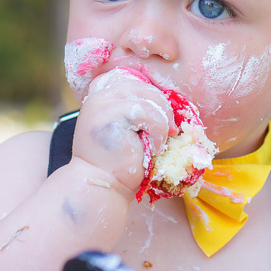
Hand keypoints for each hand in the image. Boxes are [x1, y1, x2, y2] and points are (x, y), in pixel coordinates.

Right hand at [72, 68, 173, 197]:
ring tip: (155, 144)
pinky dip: (157, 132)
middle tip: (167, 133)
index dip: (153, 100)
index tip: (158, 123)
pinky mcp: (111, 113)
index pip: (138, 84)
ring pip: (150, 98)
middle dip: (162, 109)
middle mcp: (101, 95)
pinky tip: (151, 148)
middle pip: (146, 87)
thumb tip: (169, 104)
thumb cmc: (120, 164)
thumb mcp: (129, 131)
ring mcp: (103, 103)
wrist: (103, 186)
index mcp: (104, 97)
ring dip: (161, 123)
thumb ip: (138, 112)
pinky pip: (148, 112)